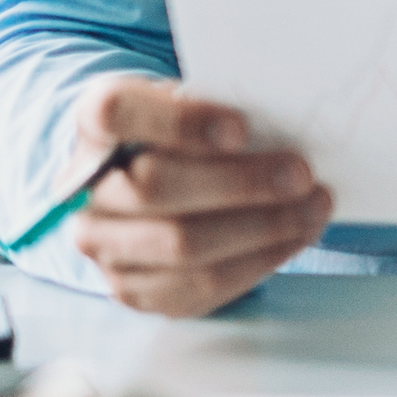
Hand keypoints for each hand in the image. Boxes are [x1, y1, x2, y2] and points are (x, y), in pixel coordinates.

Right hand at [66, 77, 333, 317]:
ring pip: (180, 243)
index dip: (179, 122)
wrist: (154, 187)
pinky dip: (258, 261)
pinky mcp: (133, 289)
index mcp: (92, 123)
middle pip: (155, 186)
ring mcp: (101, 245)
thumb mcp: (195, 107)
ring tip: (312, 207)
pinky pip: (199, 285)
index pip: (116, 112)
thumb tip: (284, 130)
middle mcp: (83, 189)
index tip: (241, 129)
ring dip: (261, 227)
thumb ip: (220, 112)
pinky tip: (295, 237)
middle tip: (300, 174)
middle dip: (240, 183)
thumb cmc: (186, 139)